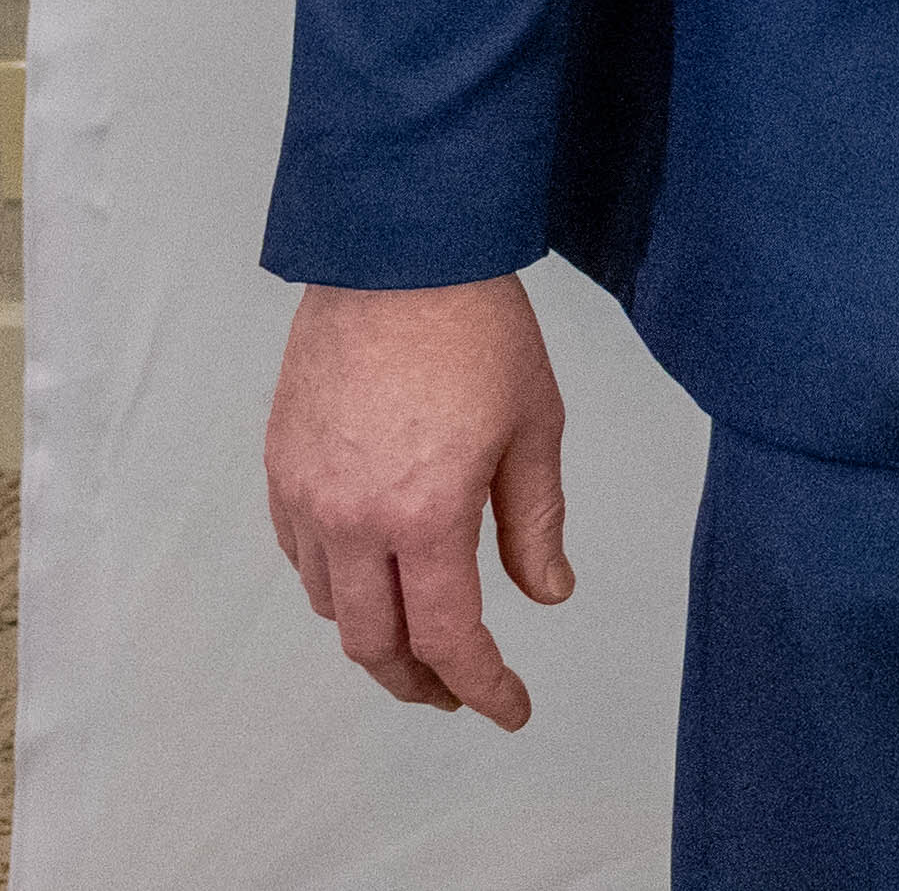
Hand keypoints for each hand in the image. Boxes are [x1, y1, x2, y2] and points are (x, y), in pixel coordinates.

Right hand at [262, 275, 575, 727]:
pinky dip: (337, 587)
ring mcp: (305, 497)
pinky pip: (300, 558)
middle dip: (420, 684)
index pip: (449, 637)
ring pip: (330, 607)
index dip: (482, 686)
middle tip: (459, 694)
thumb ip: (535, 522)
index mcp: (425, 514)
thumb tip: (547, 594)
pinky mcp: (280, 470)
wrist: (396, 258)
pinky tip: (374, 580)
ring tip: (421, 641)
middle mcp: (352, 519)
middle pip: (373, 644)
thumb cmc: (478, 333)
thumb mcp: (534, 427)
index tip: (512, 710)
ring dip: (374, 638)